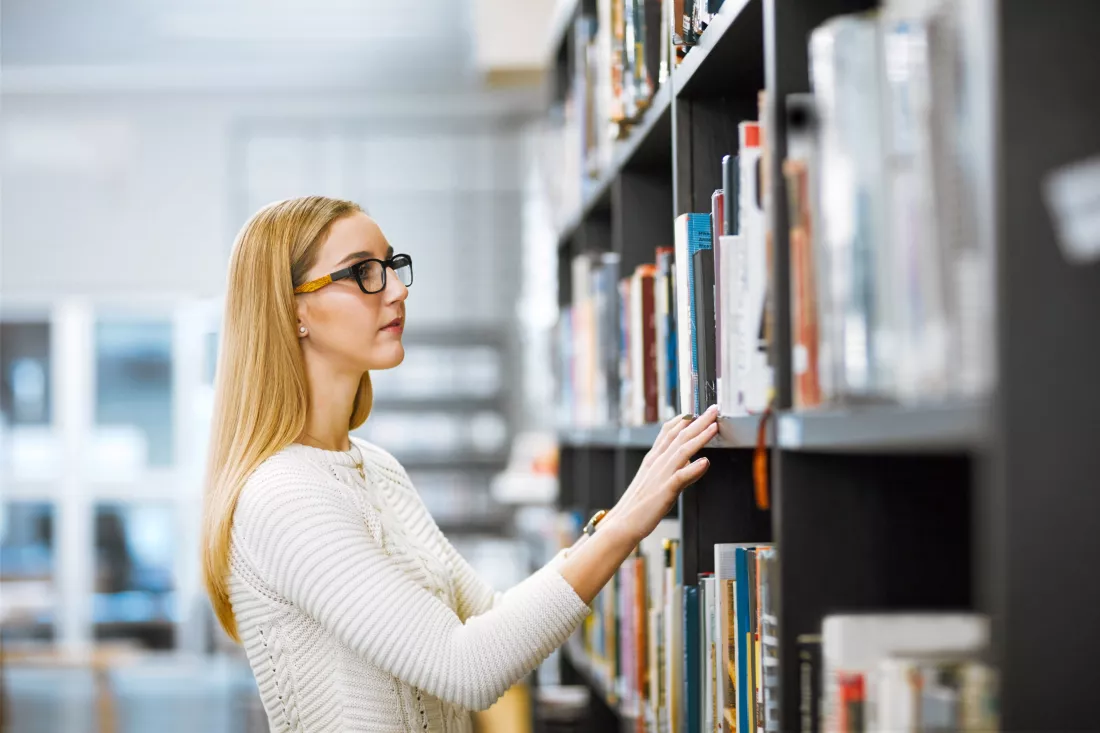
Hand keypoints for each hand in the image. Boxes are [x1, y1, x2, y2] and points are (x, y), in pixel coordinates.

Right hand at [605, 405, 718, 543]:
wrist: (622, 523)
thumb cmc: (638, 505)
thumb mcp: (655, 480)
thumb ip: (673, 468)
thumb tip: (691, 460)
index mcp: (653, 459)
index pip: (669, 432)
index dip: (684, 420)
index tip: (697, 410)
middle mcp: (657, 463)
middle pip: (680, 436)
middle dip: (698, 421)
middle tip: (713, 409)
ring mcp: (660, 475)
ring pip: (682, 451)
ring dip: (700, 437)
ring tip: (714, 427)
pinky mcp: (665, 491)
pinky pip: (681, 477)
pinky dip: (693, 469)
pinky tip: (705, 462)